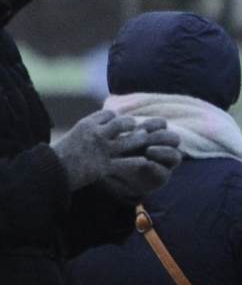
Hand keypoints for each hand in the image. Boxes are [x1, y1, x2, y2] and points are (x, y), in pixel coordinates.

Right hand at [52, 110, 180, 192]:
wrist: (53, 170)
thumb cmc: (63, 153)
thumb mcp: (75, 133)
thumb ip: (91, 126)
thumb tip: (105, 119)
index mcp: (87, 124)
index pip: (108, 114)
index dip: (117, 116)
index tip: (122, 120)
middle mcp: (96, 134)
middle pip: (121, 123)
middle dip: (131, 124)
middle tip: (140, 126)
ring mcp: (101, 150)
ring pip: (127, 141)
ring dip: (139, 139)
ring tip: (146, 138)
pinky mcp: (104, 167)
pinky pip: (125, 163)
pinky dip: (136, 162)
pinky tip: (145, 161)